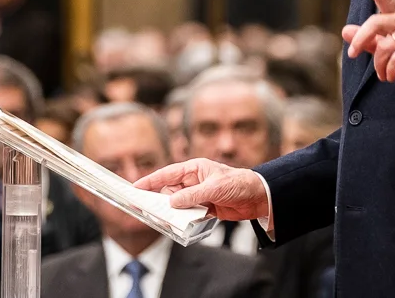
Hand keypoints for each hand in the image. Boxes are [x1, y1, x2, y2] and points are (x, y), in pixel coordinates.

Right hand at [134, 158, 268, 220]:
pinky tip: (185, 224)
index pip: (167, 174)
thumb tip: (172, 203)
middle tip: (149, 211)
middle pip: (169, 192)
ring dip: (175, 213)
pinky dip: (185, 220)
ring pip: (178, 205)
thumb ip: (192, 196)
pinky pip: (189, 214)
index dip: (150, 181)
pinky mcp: (205, 208)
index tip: (135, 187)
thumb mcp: (214, 188)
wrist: (259, 197)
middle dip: (161, 201)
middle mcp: (194, 181)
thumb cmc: (239, 184)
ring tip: (168, 220)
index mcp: (194, 169)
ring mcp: (199, 195)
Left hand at [344, 0, 394, 93]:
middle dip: (360, 40)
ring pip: (383, 47)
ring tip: (382, 75)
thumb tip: (345, 31)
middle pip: (374, 23)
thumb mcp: (389, 49)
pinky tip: (390, 76)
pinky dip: (389, 71)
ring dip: (379, 66)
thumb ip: (369, 40)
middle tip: (352, 54)